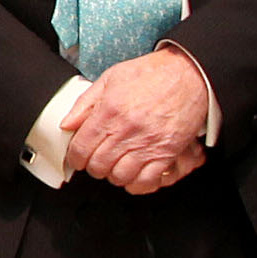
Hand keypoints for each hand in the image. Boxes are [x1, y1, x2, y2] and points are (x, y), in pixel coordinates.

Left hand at [70, 48, 213, 194]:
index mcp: (109, 112)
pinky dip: (137, 184)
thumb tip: (67, 123)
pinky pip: (146, 181)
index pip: (81, 148)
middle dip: (93, 166)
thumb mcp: (111, 78)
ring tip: (116, 165)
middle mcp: (126, 131)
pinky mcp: (166, 152)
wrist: (189, 73)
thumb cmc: (153, 73)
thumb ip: (85, 103)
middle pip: (98, 166)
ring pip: (119, 177)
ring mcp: (147, 144)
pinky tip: (134, 175)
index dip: (74, 158)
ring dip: (114, 175)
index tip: (77, 158)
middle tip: (97, 160)